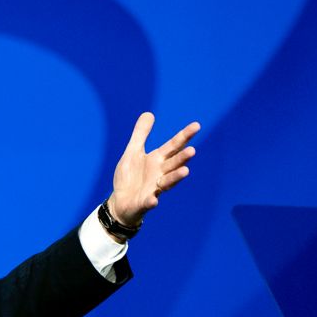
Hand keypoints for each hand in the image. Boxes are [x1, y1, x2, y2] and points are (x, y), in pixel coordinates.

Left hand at [109, 112, 199, 226]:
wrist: (120, 202)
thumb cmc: (130, 177)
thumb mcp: (133, 152)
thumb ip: (141, 134)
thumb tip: (149, 113)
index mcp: (157, 160)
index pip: (173, 146)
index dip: (184, 136)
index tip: (197, 125)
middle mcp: (160, 173)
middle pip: (174, 164)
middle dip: (182, 158)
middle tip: (192, 150)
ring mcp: (154, 189)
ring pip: (167, 182)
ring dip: (175, 177)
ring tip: (185, 171)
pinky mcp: (144, 203)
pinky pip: (149, 202)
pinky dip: (151, 201)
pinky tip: (153, 200)